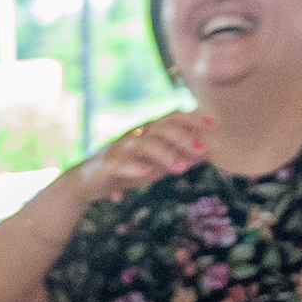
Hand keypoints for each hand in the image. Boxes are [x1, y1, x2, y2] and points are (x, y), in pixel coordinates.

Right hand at [76, 109, 213, 205]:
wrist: (87, 183)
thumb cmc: (126, 170)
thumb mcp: (158, 165)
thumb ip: (181, 157)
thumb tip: (210, 150)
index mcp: (147, 131)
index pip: (172, 118)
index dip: (192, 119)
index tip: (214, 125)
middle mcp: (135, 134)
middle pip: (160, 128)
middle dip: (183, 136)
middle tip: (202, 148)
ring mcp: (119, 148)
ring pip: (144, 144)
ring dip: (164, 153)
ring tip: (181, 168)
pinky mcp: (106, 165)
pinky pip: (121, 163)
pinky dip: (134, 167)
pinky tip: (146, 173)